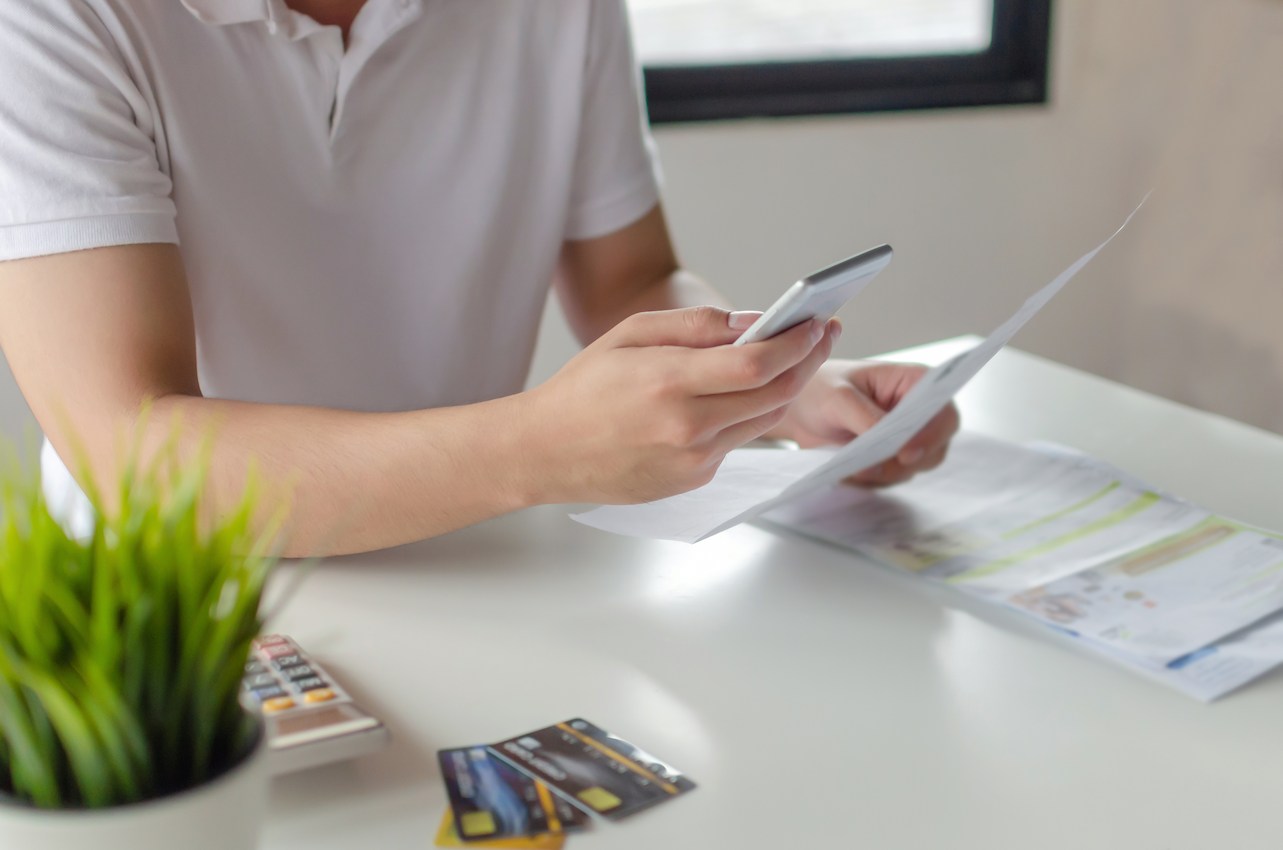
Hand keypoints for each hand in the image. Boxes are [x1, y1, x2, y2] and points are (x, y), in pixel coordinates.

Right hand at [524, 306, 839, 503]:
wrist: (546, 452)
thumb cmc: (583, 388)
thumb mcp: (629, 334)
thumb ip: (694, 325)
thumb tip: (752, 322)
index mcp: (669, 383)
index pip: (758, 363)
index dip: (797, 343)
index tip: (816, 322)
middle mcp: (687, 427)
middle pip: (775, 394)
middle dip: (807, 361)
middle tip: (823, 335)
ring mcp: (693, 460)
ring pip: (763, 420)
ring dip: (786, 388)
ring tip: (794, 359)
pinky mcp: (693, 480)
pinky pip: (736, 441)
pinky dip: (746, 414)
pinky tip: (740, 394)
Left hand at [774, 358, 960, 486]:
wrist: (802, 407)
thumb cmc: (822, 388)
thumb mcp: (839, 397)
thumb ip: (866, 417)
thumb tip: (890, 441)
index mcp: (914, 382)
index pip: (942, 412)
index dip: (932, 435)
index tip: (905, 453)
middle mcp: (919, 411)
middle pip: (935, 446)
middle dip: (904, 462)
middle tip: (869, 467)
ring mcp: (909, 436)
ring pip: (915, 467)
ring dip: (884, 473)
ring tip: (850, 465)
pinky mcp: (893, 457)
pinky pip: (894, 477)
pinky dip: (872, 479)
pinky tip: (848, 469)